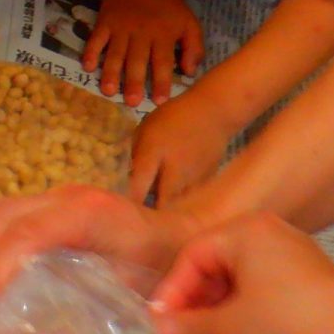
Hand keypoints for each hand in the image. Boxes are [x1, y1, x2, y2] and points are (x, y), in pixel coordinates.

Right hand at [0, 185, 189, 296]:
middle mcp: (67, 197)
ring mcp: (55, 197)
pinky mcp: (49, 205)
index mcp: (91, 215)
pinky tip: (0, 279)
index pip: (27, 232)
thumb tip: (42, 328)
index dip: (1, 266)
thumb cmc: (166, 271)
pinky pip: (6, 218)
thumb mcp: (137, 293)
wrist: (183, 237)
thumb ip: (95, 304)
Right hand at [83, 0, 202, 106]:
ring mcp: (121, 28)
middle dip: (134, 81)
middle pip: (137, 60)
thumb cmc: (168, 8)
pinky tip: (88, 67)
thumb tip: (189, 72)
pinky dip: (91, 52)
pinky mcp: (104, 22)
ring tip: (109, 91)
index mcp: (163, 35)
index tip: (159, 101)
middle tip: (132, 102)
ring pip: (115, 53)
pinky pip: (96, 39)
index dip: (161, 81)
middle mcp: (141, 33)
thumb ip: (194, 47)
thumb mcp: (189, 23)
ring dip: (111, 72)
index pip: (163, 61)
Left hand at [127, 79, 245, 204]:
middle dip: (151, 216)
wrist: (213, 113)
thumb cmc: (173, 117)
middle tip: (141, 220)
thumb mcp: (146, 129)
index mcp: (153, 153)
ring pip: (178, 208)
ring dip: (167, 212)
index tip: (121, 212)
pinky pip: (191, 202)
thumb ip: (134, 153)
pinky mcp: (207, 184)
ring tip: (158, 215)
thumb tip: (123, 177)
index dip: (129, 202)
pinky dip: (182, 205)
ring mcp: (193, 179)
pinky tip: (176, 205)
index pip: (138, 185)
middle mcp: (174, 170)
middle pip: (161, 205)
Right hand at [148, 213, 333, 333]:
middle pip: (217, 272)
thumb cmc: (287, 322)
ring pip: (240, 292)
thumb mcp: (229, 328)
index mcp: (246, 231)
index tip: (160, 323)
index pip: (193, 255)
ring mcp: (292, 264)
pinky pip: (264, 303)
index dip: (172, 291)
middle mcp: (269, 238)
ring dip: (219, 326)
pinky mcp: (308, 291)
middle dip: (197, 312)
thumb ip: (188, 325)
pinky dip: (246, 327)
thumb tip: (159, 326)